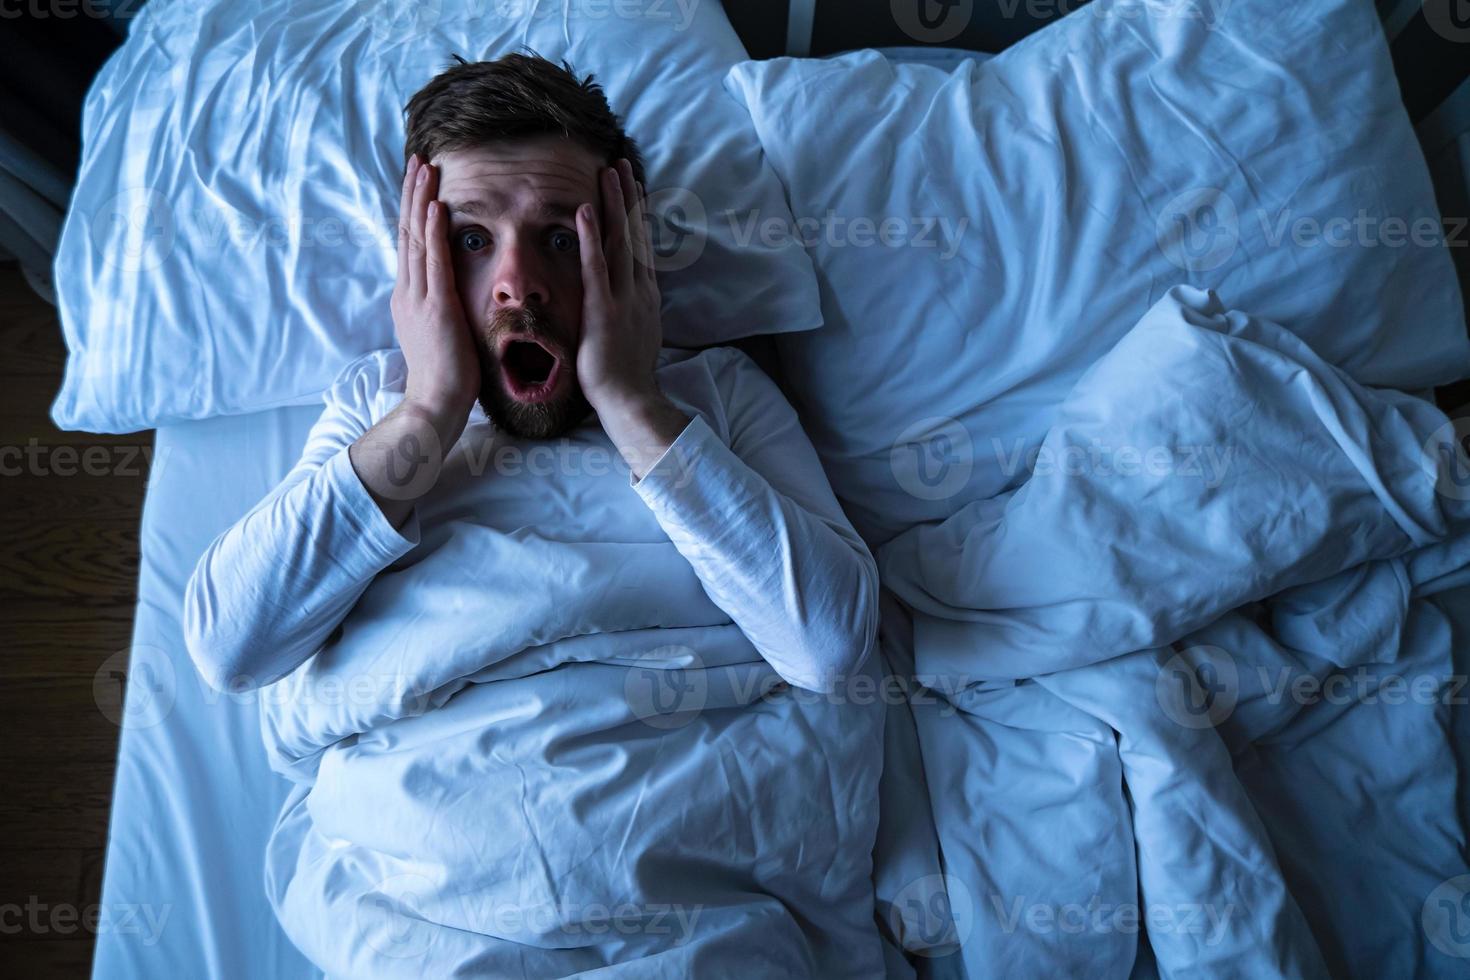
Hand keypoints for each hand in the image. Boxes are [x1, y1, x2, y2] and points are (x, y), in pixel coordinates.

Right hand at [392, 155, 477, 419]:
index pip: (411, 243)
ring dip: (421, 200)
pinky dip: (434, 231)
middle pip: (407, 231)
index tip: (419, 181)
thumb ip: (440, 307)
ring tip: (425, 168)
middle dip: (412, 193)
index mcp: (409, 296)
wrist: (435, 402)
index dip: (413, 210)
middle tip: (417, 160)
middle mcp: (408, 291)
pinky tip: (437, 205)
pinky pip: (434, 261)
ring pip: (417, 238)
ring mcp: (419, 297)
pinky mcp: (436, 306)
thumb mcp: (440, 332)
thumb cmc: (445, 374)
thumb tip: (448, 292)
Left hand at [575, 158, 663, 412]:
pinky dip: (590, 236)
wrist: (630, 401)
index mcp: (644, 296)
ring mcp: (623, 298)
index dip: (636, 214)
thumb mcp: (634, 336)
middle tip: (622, 163)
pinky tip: (582, 210)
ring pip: (620, 241)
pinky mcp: (604, 310)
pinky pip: (596, 266)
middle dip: (628, 197)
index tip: (631, 186)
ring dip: (613, 204)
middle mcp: (639, 290)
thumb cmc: (625, 377)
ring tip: (609, 171)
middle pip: (635, 233)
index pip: (640, 245)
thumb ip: (630, 311)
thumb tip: (627, 300)